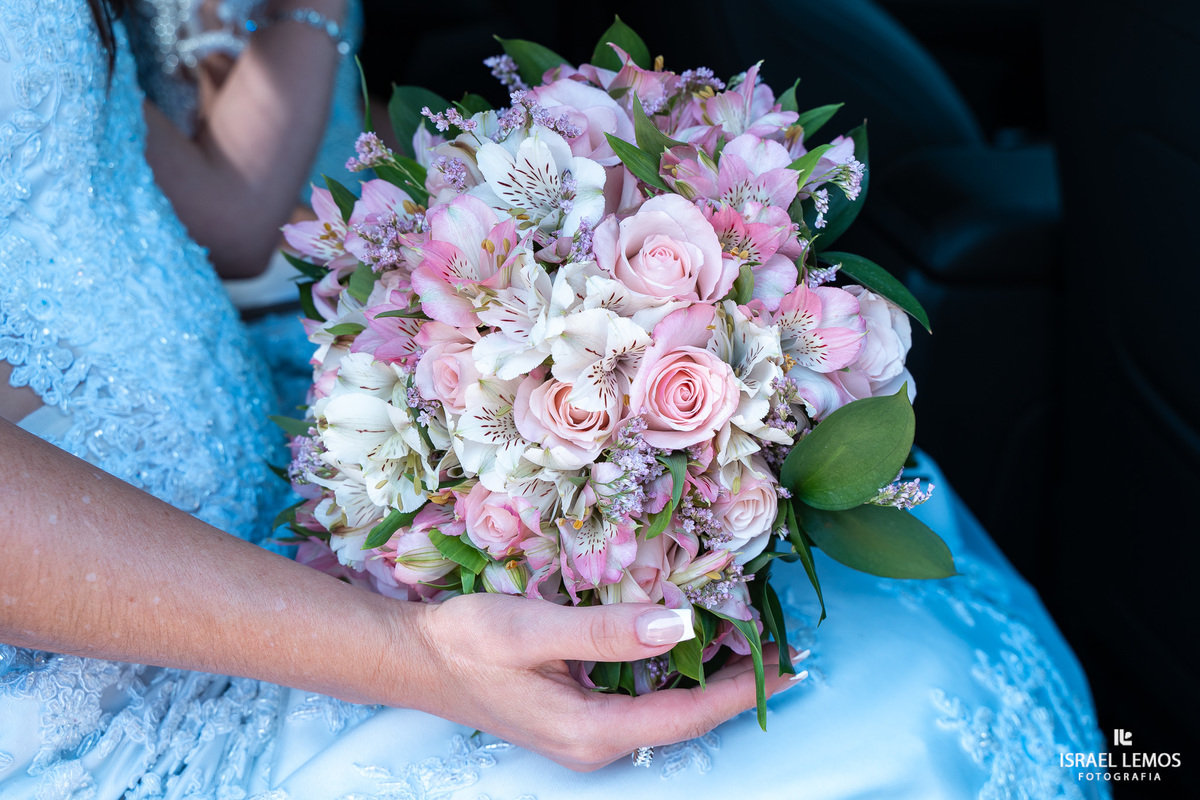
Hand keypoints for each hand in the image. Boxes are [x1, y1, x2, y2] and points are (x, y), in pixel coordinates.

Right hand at [402, 593, 801, 771]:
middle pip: (684, 720)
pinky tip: (690, 651)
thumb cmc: (467, 643)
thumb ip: (607, 632)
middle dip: (737, 689)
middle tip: (783, 651)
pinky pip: (642, 704)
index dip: (742, 690)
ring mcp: (585, 736)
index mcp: (590, 731)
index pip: (687, 714)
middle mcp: (595, 744)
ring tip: (751, 648)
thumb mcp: (534, 630)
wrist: (415, 660)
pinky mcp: (576, 719)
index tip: (787, 663)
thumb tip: (681, 625)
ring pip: (666, 713)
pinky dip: (676, 678)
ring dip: (710, 683)